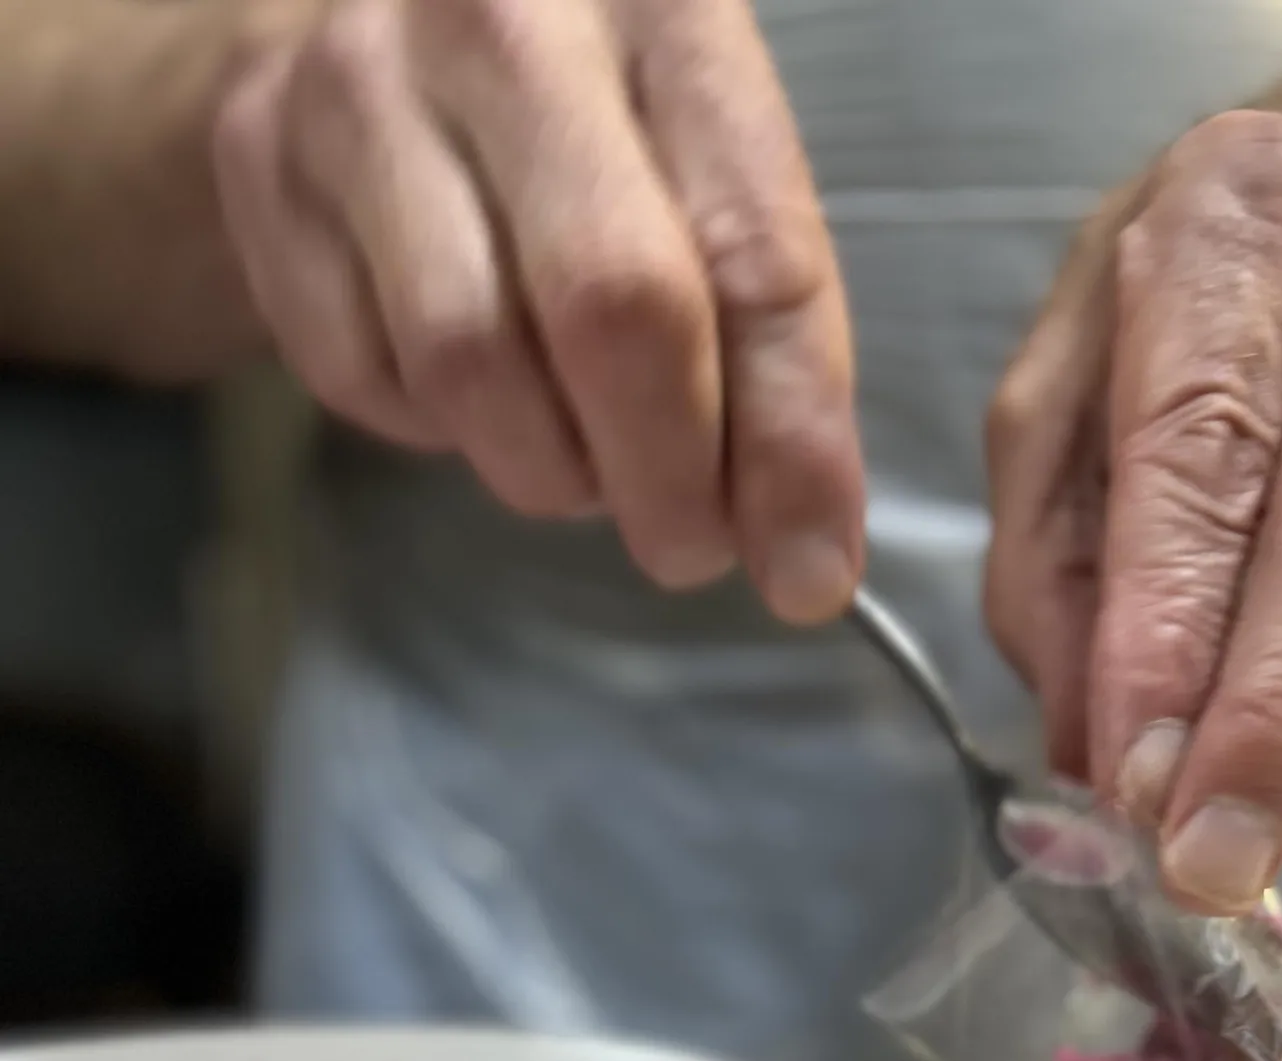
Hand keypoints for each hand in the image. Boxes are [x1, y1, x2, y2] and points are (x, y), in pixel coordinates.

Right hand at [211, 0, 863, 623]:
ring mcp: (362, 84)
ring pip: (471, 364)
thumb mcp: (714, 172)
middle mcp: (507, 19)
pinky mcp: (260, 160)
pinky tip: (481, 394)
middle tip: (688, 544)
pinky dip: (442, 433)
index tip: (806, 568)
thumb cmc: (597, 116)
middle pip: (609, 310)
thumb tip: (800, 550)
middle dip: (666, 479)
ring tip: (589, 459)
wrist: (393, 16)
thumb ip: (767, 333)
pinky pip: (364, 377)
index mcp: (669, 8)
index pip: (754, 258)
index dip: (790, 440)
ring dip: (551, 468)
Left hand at [985, 110, 1281, 911]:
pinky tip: (1275, 718)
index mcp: (1249, 210)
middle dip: (1273, 714)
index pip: (1210, 438)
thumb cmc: (1168, 314)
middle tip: (1204, 861)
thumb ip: (1050, 561)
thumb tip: (1096, 756)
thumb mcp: (1056, 392)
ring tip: (1204, 808)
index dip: (1171, 622)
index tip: (1130, 771)